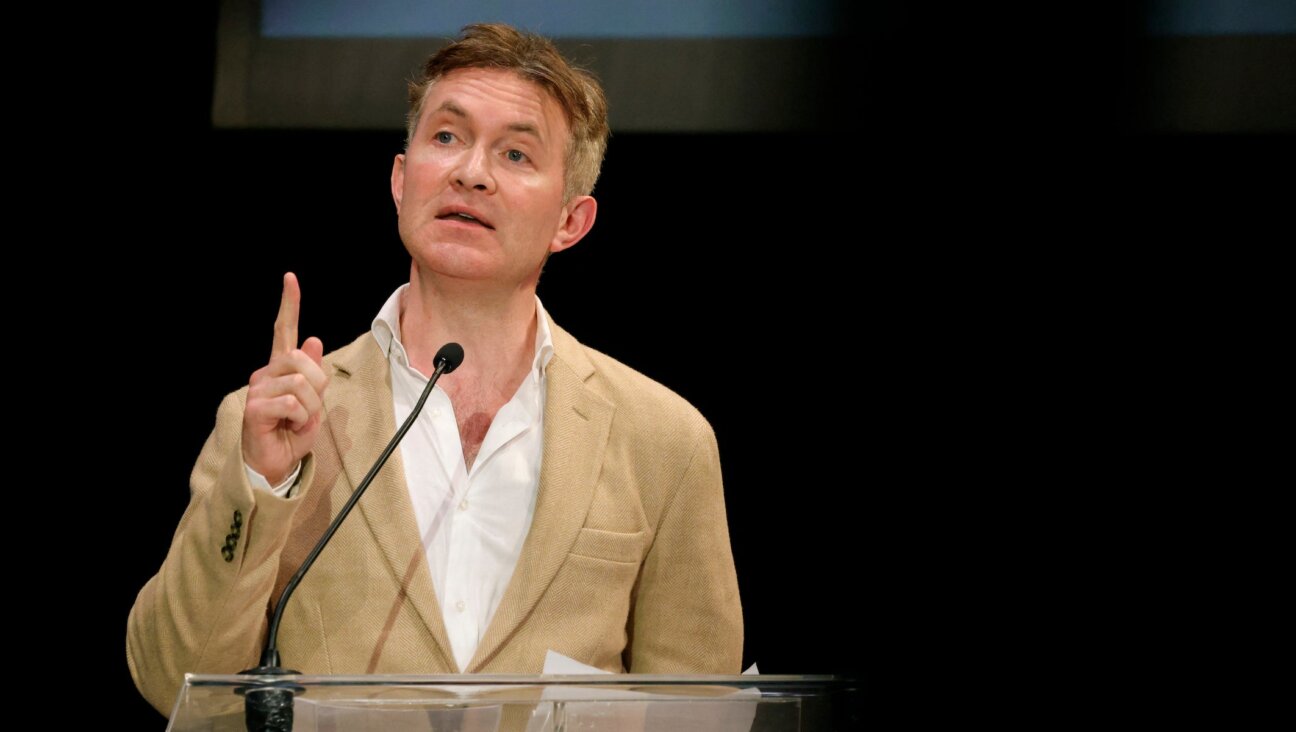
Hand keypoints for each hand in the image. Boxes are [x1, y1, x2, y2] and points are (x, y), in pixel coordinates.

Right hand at [242, 272, 329, 485]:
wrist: (275, 464)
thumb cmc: (291, 433)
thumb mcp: (313, 403)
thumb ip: (314, 374)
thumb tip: (313, 340)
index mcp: (280, 369)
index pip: (284, 331)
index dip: (289, 305)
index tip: (290, 278)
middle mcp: (265, 373)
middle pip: (302, 359)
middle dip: (317, 386)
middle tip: (308, 410)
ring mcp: (258, 389)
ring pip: (301, 383)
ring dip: (310, 407)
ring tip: (297, 422)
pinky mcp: (255, 408)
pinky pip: (293, 403)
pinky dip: (300, 419)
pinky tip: (288, 428)